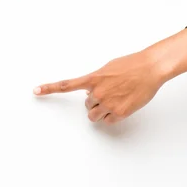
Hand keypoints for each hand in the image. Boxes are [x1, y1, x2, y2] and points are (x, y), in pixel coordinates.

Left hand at [33, 28, 186, 124]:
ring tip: (116, 99)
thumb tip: (90, 91)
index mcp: (92, 78)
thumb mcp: (108, 68)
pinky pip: (108, 121)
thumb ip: (96, 79)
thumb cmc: (131, 65)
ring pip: (95, 116)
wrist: (150, 68)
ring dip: (102, 111)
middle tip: (110, 92)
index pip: (66, 85)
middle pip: (87, 106)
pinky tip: (122, 105)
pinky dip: (113, 116)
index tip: (36, 91)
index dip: (50, 88)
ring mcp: (107, 103)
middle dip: (95, 102)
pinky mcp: (119, 112)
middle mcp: (97, 92)